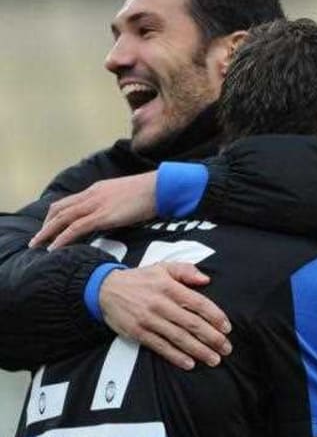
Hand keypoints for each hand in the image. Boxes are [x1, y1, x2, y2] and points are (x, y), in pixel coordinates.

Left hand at [29, 173, 157, 249]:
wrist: (160, 188)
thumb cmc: (149, 193)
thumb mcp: (125, 197)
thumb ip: (114, 205)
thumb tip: (111, 216)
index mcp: (96, 190)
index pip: (68, 202)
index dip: (54, 216)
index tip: (48, 227)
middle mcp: (91, 195)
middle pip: (59, 209)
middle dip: (45, 225)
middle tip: (37, 239)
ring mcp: (96, 205)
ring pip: (62, 218)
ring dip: (47, 233)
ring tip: (37, 246)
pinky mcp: (102, 216)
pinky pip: (76, 228)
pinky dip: (62, 238)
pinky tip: (54, 248)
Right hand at [99, 263, 231, 369]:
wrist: (106, 289)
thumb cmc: (139, 280)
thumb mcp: (162, 267)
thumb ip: (185, 271)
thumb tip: (205, 279)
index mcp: (169, 287)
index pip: (198, 303)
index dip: (215, 316)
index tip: (227, 328)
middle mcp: (160, 304)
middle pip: (192, 323)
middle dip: (212, 338)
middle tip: (226, 348)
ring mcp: (149, 320)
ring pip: (179, 338)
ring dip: (199, 350)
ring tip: (213, 359)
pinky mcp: (139, 332)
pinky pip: (161, 347)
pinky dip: (176, 356)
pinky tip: (189, 363)